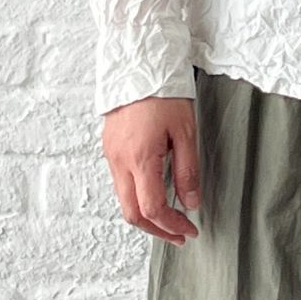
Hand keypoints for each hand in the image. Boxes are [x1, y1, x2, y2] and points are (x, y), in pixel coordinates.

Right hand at [101, 97, 201, 246]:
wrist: (138, 65)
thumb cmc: (164, 93)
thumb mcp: (186, 131)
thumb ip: (187, 170)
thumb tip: (191, 203)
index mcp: (140, 158)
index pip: (152, 208)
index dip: (172, 225)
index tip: (189, 229)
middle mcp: (120, 161)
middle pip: (132, 214)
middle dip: (156, 230)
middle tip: (179, 234)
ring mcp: (111, 156)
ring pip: (123, 201)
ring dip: (145, 216)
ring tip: (170, 218)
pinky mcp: (109, 148)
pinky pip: (119, 184)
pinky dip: (136, 197)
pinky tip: (153, 193)